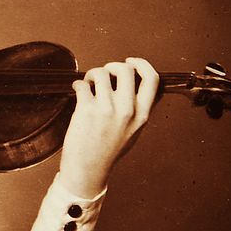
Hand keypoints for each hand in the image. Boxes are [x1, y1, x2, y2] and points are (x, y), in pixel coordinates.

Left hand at [58, 58, 158, 197]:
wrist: (88, 169)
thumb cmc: (108, 151)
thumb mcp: (134, 131)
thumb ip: (140, 109)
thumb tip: (142, 84)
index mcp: (141, 115)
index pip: (151, 79)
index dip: (141, 64)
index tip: (129, 62)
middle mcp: (126, 111)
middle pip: (125, 69)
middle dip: (111, 66)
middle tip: (103, 74)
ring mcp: (106, 110)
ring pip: (100, 73)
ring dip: (91, 75)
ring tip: (88, 84)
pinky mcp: (86, 110)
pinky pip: (82, 85)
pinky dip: (78, 84)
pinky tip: (78, 91)